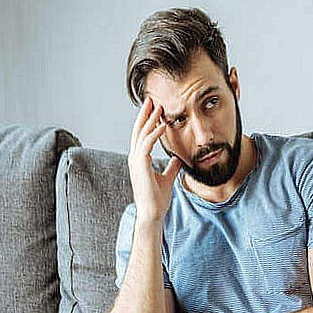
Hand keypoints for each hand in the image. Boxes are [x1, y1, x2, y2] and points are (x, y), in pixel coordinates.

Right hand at [128, 96, 181, 221]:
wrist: (153, 213)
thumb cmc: (158, 199)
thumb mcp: (167, 178)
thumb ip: (171, 167)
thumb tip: (178, 158)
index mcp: (139, 159)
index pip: (142, 135)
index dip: (147, 121)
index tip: (154, 108)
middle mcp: (135, 157)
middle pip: (138, 130)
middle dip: (145, 114)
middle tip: (151, 99)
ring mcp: (136, 161)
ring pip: (142, 134)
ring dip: (150, 119)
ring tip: (159, 107)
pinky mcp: (140, 164)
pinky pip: (147, 144)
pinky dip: (155, 133)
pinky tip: (163, 125)